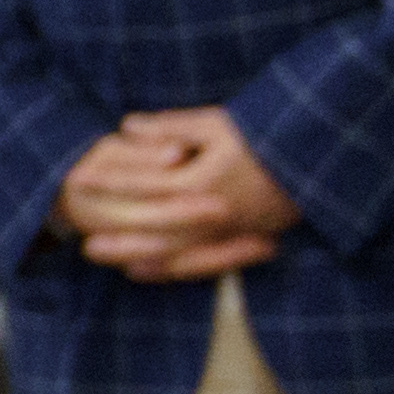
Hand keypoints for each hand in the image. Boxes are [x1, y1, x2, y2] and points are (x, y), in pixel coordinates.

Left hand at [58, 109, 295, 280]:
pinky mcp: (239, 241)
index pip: (145, 183)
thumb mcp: (217, 123)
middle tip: (82, 242)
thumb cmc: (264, 134)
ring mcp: (226, 232)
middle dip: (117, 236)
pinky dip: (167, 270)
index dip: (110, 182)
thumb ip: (170, 127)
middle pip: (154, 231)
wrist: (314, 156)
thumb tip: (126, 125)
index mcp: (203, 181)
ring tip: (101, 254)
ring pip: (172, 254)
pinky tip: (141, 269)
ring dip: (134, 256)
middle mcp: (212, 213)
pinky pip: (198, 264)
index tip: (79, 179)